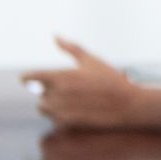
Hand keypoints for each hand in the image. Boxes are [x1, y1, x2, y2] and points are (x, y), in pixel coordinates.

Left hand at [20, 38, 140, 129]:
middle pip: (39, 93)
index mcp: (60, 76)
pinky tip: (78, 112)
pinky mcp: (68, 123)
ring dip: (53, 105)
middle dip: (50, 92)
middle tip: (72, 91)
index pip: (29, 78)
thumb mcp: (92, 61)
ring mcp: (62, 109)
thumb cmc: (112, 80)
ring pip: (44, 108)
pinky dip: (61, 117)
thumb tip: (55, 36)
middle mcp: (57, 93)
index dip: (30, 78)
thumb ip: (71, 48)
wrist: (130, 105)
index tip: (34, 80)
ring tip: (73, 102)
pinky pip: (54, 120)